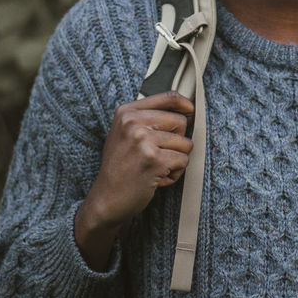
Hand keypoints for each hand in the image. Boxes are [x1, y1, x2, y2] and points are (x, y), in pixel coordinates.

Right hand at [74, 91, 194, 268]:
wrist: (107, 199)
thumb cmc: (120, 167)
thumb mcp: (125, 134)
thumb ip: (148, 119)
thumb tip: (185, 110)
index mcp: (126, 112)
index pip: (168, 97)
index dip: (185, 105)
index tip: (191, 112)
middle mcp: (133, 123)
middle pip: (181, 121)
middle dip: (178, 140)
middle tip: (160, 154)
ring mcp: (143, 141)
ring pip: (185, 143)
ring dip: (176, 159)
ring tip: (157, 167)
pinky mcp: (154, 160)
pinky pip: (183, 161)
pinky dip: (175, 173)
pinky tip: (158, 178)